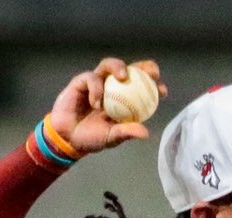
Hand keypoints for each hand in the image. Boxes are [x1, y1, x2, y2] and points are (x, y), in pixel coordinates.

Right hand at [48, 58, 166, 155]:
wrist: (68, 138)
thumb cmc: (92, 138)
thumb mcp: (112, 137)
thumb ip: (126, 132)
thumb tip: (145, 133)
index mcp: (125, 99)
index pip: (142, 87)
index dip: (154, 85)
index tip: (163, 90)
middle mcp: (113, 87)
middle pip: (130, 69)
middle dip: (143, 67)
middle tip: (151, 73)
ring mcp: (97, 82)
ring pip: (109, 65)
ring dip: (118, 66)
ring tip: (123, 76)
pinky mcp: (81, 81)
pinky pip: (91, 78)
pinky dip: (96, 89)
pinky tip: (96, 103)